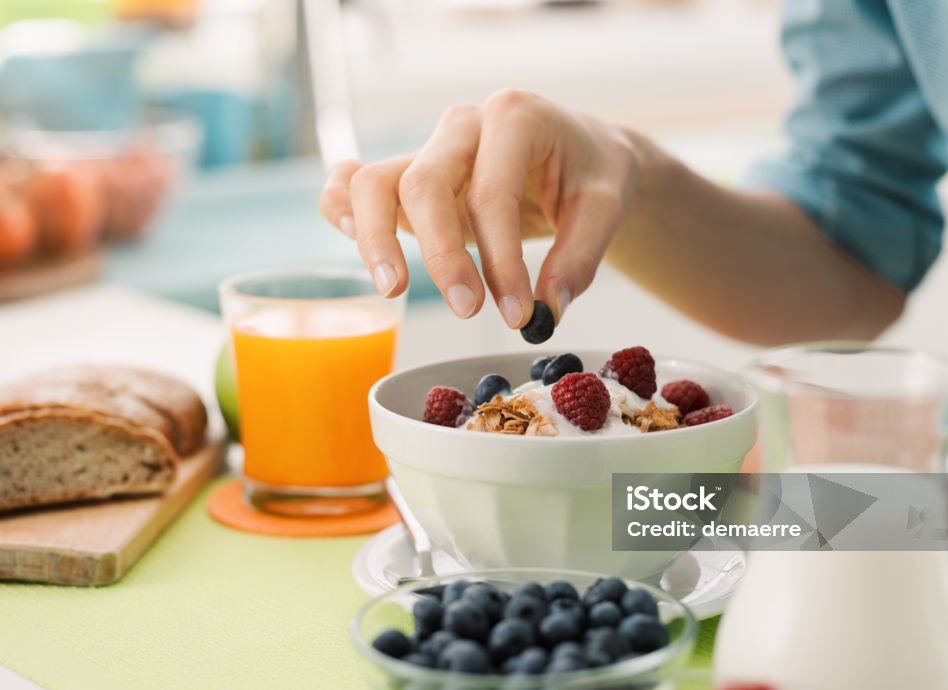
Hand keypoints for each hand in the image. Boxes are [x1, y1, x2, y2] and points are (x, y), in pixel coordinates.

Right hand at [319, 89, 639, 327]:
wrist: (583, 152)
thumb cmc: (592, 172)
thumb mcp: (606, 208)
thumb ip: (580, 259)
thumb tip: (547, 310)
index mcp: (514, 117)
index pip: (491, 193)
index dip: (501, 260)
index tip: (519, 314)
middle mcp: (462, 125)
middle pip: (424, 184)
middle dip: (441, 255)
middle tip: (468, 310)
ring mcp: (429, 148)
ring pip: (374, 182)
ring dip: (375, 238)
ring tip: (393, 290)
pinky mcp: (410, 175)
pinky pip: (356, 182)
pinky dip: (341, 208)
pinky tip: (346, 235)